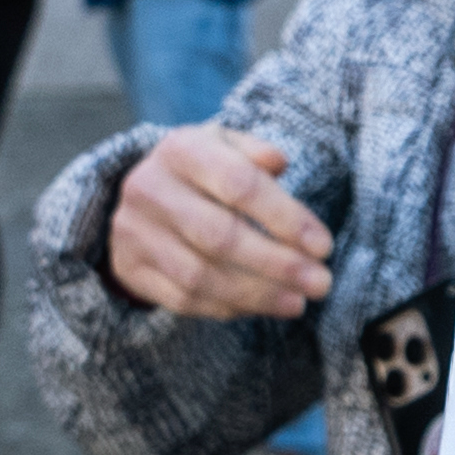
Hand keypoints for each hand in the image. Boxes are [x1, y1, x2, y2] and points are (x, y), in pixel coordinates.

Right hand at [105, 124, 335, 320]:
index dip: (286, 218)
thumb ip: (255, 153)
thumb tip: (279, 162)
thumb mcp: (226, 146)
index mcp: (180, 150)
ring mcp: (134, 233)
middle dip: (278, 265)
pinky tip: (260, 307)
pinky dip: (227, 308)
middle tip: (320, 283)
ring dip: (257, 294)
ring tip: (297, 302)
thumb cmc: (201, 171)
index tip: (323, 246)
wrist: (139, 195)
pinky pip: (183, 300)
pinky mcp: (130, 270)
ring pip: (200, 276)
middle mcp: (149, 189)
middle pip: (220, 236)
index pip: (239, 185)